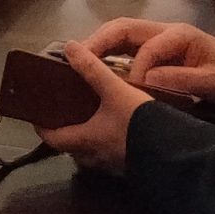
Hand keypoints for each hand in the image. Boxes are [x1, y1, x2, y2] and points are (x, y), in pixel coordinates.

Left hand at [32, 43, 152, 173]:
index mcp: (84, 141)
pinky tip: (116, 124)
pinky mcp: (129, 166)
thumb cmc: (138, 122)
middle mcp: (94, 157)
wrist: (176, 152)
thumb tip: (70, 47)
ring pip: (90, 151)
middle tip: (65, 107)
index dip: (41, 125)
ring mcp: (112, 165)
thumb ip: (92, 68)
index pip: (51, 137)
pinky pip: (109, 153)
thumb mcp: (115, 90)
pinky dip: (105, 139)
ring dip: (87, 134)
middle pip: (70, 145)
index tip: (38, 111)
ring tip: (90, 112)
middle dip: (66, 128)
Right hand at [76, 19, 214, 104]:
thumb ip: (182, 80)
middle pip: (124, 27)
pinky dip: (106, 51)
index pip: (148, 47)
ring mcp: (156, 36)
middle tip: (79, 58)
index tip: (130, 88)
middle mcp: (163, 30)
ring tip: (79, 60)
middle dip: (100, 41)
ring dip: (98, 44)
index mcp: (179, 35)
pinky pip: (124, 45)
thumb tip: (146, 80)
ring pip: (119, 33)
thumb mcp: (213, 82)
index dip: (135, 67)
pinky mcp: (153, 47)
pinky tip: (95, 66)